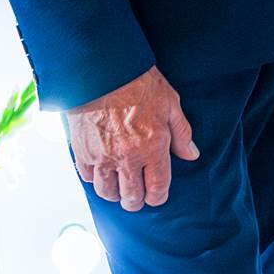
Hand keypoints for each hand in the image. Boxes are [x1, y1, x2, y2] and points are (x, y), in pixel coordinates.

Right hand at [65, 66, 198, 211]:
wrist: (104, 72)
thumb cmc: (138, 83)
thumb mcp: (171, 104)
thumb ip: (182, 133)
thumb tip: (191, 155)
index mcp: (152, 147)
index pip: (157, 187)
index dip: (158, 197)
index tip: (157, 197)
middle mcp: (127, 157)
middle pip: (131, 197)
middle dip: (137, 201)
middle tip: (138, 198)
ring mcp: (102, 157)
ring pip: (108, 193)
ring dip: (116, 195)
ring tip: (121, 188)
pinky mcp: (82, 152)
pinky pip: (88, 178)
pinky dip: (96, 179)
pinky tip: (102, 173)